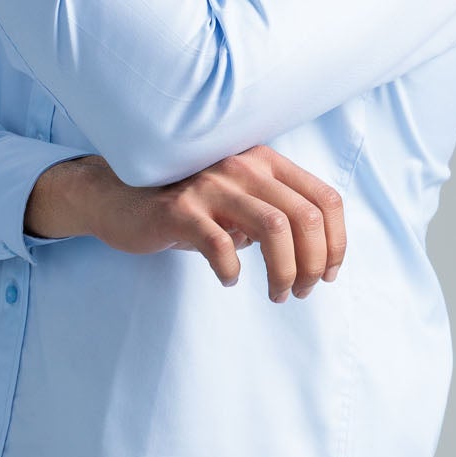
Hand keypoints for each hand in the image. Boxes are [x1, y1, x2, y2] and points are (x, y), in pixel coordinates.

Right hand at [35, 147, 345, 302]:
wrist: (118, 197)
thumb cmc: (187, 205)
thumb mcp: (238, 199)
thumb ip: (274, 212)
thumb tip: (315, 254)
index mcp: (265, 162)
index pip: (325, 198)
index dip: (337, 242)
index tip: (329, 273)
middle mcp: (243, 165)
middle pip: (306, 217)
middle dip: (314, 264)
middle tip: (301, 291)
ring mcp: (211, 185)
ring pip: (275, 228)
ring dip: (285, 271)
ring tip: (277, 294)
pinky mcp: (179, 210)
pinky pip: (220, 245)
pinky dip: (232, 269)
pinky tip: (229, 278)